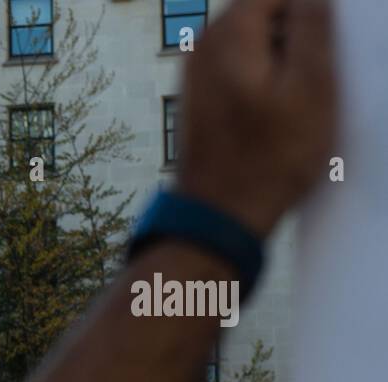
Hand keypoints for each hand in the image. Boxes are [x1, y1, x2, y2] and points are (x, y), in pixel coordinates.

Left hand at [175, 0, 334, 237]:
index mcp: (228, 32)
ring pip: (256, 42)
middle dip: (299, 33)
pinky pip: (243, 69)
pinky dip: (268, 78)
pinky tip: (286, 108)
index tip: (329, 45)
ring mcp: (197, 73)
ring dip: (286, 58)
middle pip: (266, 13)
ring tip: (305, 95)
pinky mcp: (202, 98)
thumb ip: (313, 25)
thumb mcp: (311, 85)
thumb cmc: (270, 158)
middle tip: (321, 72)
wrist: (220, 216)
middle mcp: (204, 45)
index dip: (313, 9)